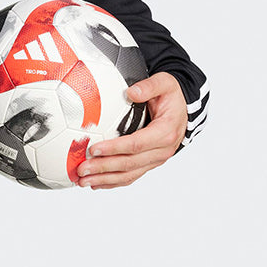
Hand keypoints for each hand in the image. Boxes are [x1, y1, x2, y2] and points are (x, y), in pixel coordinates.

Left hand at [76, 71, 186, 188]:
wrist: (184, 109)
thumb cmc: (172, 96)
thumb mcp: (165, 84)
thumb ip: (149, 87)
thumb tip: (131, 92)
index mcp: (164, 132)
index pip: (136, 144)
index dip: (114, 148)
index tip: (94, 149)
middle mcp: (161, 151)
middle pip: (129, 163)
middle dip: (104, 168)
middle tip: (81, 169)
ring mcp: (156, 159)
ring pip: (129, 174)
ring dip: (105, 179)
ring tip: (83, 181)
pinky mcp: (149, 163)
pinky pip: (131, 176)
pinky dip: (113, 182)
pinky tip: (97, 183)